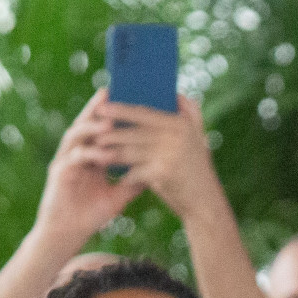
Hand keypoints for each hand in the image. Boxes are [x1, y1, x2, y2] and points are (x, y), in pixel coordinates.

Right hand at [31, 88, 142, 250]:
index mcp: (89, 155)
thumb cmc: (91, 215)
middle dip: (98, 108)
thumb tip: (157, 169)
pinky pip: (74, 159)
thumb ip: (134, 181)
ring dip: (91, 128)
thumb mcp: (118, 196)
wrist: (68, 235)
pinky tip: (100, 153)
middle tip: (112, 93)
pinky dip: (88, 154)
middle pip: (86, 123)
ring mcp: (65, 161)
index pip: (101, 128)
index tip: (128, 100)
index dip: (112, 114)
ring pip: (76, 136)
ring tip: (108, 122)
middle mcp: (75, 153)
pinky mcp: (60, 174)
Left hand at [91, 96, 222, 221]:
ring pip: (130, 151)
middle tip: (92, 132)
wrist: (206, 204)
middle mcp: (176, 136)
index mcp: (181, 123)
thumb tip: (176, 93)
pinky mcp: (162, 174)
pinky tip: (114, 177)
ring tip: (96, 153)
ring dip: (111, 153)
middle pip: (134, 132)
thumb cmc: (196, 171)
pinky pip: (134, 172)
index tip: (101, 107)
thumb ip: (190, 114)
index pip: (144, 113)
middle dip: (111, 132)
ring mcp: (168, 155)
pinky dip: (124, 175)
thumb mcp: (199, 138)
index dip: (121, 110)